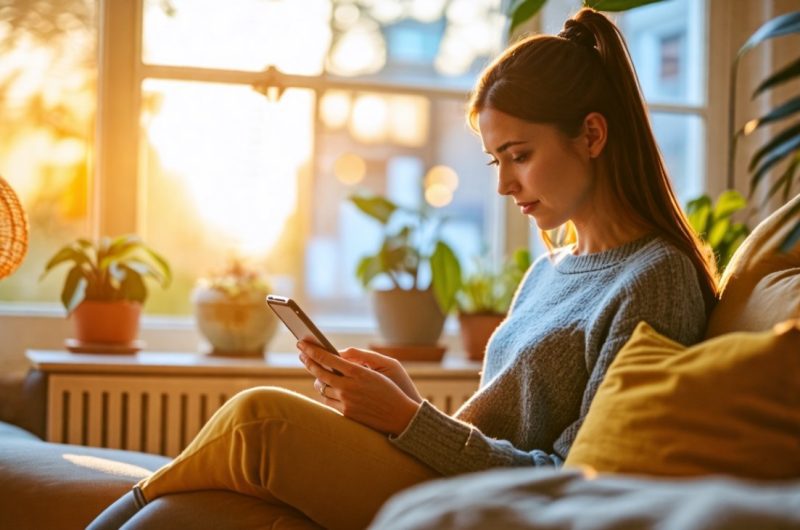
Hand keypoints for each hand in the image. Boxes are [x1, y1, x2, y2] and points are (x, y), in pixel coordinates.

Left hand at [297, 341, 420, 435]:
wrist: (400, 416)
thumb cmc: (390, 389)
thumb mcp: (378, 369)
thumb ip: (356, 361)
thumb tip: (336, 356)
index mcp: (358, 372)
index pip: (327, 358)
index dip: (312, 350)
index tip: (302, 344)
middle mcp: (349, 387)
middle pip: (320, 372)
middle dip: (308, 361)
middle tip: (301, 354)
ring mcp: (346, 401)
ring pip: (322, 388)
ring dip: (318, 380)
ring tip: (316, 372)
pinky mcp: (346, 414)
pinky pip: (328, 402)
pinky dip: (326, 393)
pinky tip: (326, 387)